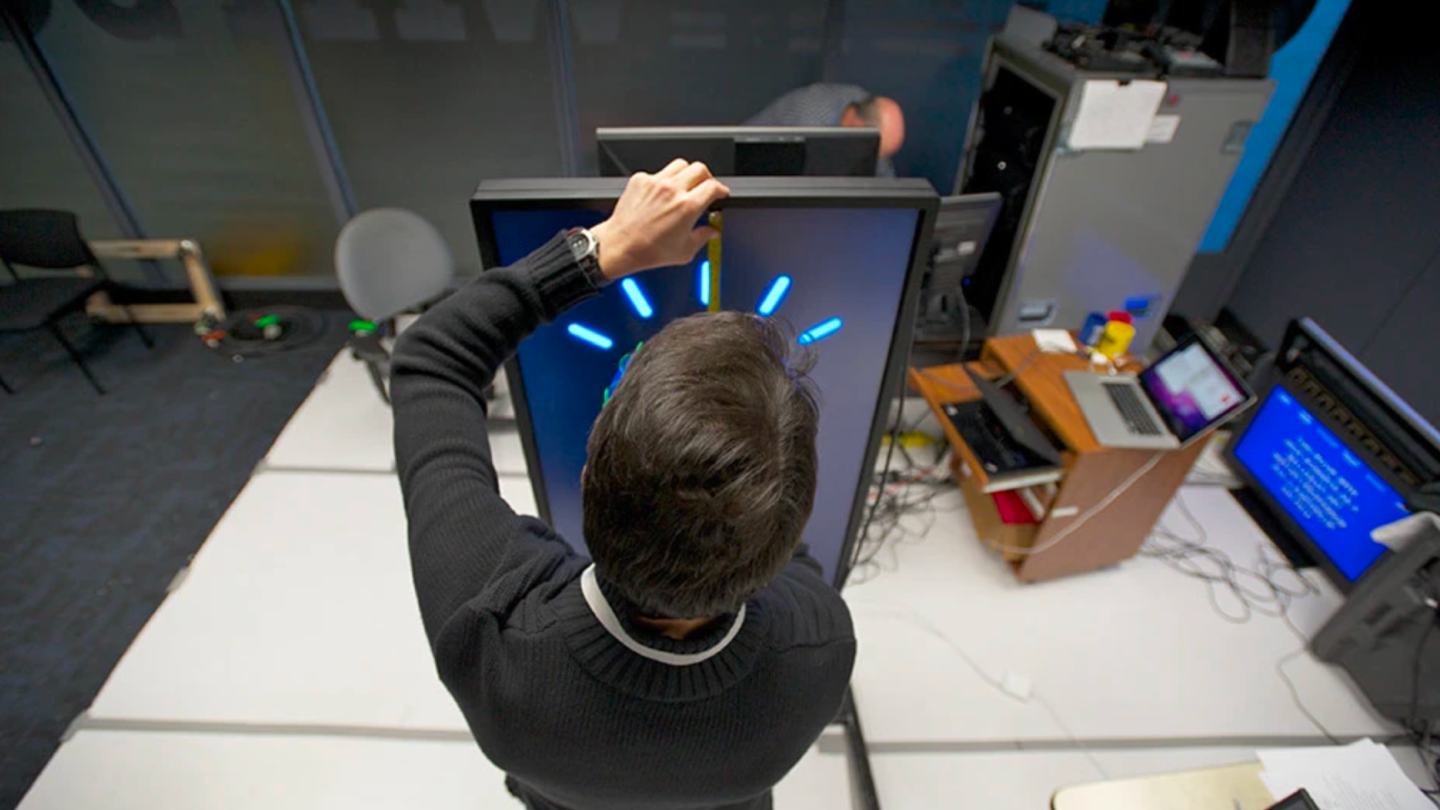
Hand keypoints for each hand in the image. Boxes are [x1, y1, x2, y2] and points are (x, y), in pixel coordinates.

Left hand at [590, 160, 729, 280]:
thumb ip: (703, 237)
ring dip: (687, 174)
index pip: (713, 185)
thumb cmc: (647, 250)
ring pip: (680, 165)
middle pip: (700, 168)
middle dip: (707, 178)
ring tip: (685, 186)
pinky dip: (663, 180)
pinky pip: (658, 172)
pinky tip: (662, 193)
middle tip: (706, 187)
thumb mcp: (684, 250)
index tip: (720, 193)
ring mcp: (655, 183)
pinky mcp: (640, 180)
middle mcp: (672, 190)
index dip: (721, 189)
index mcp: (687, 206)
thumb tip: (711, 232)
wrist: (620, 246)